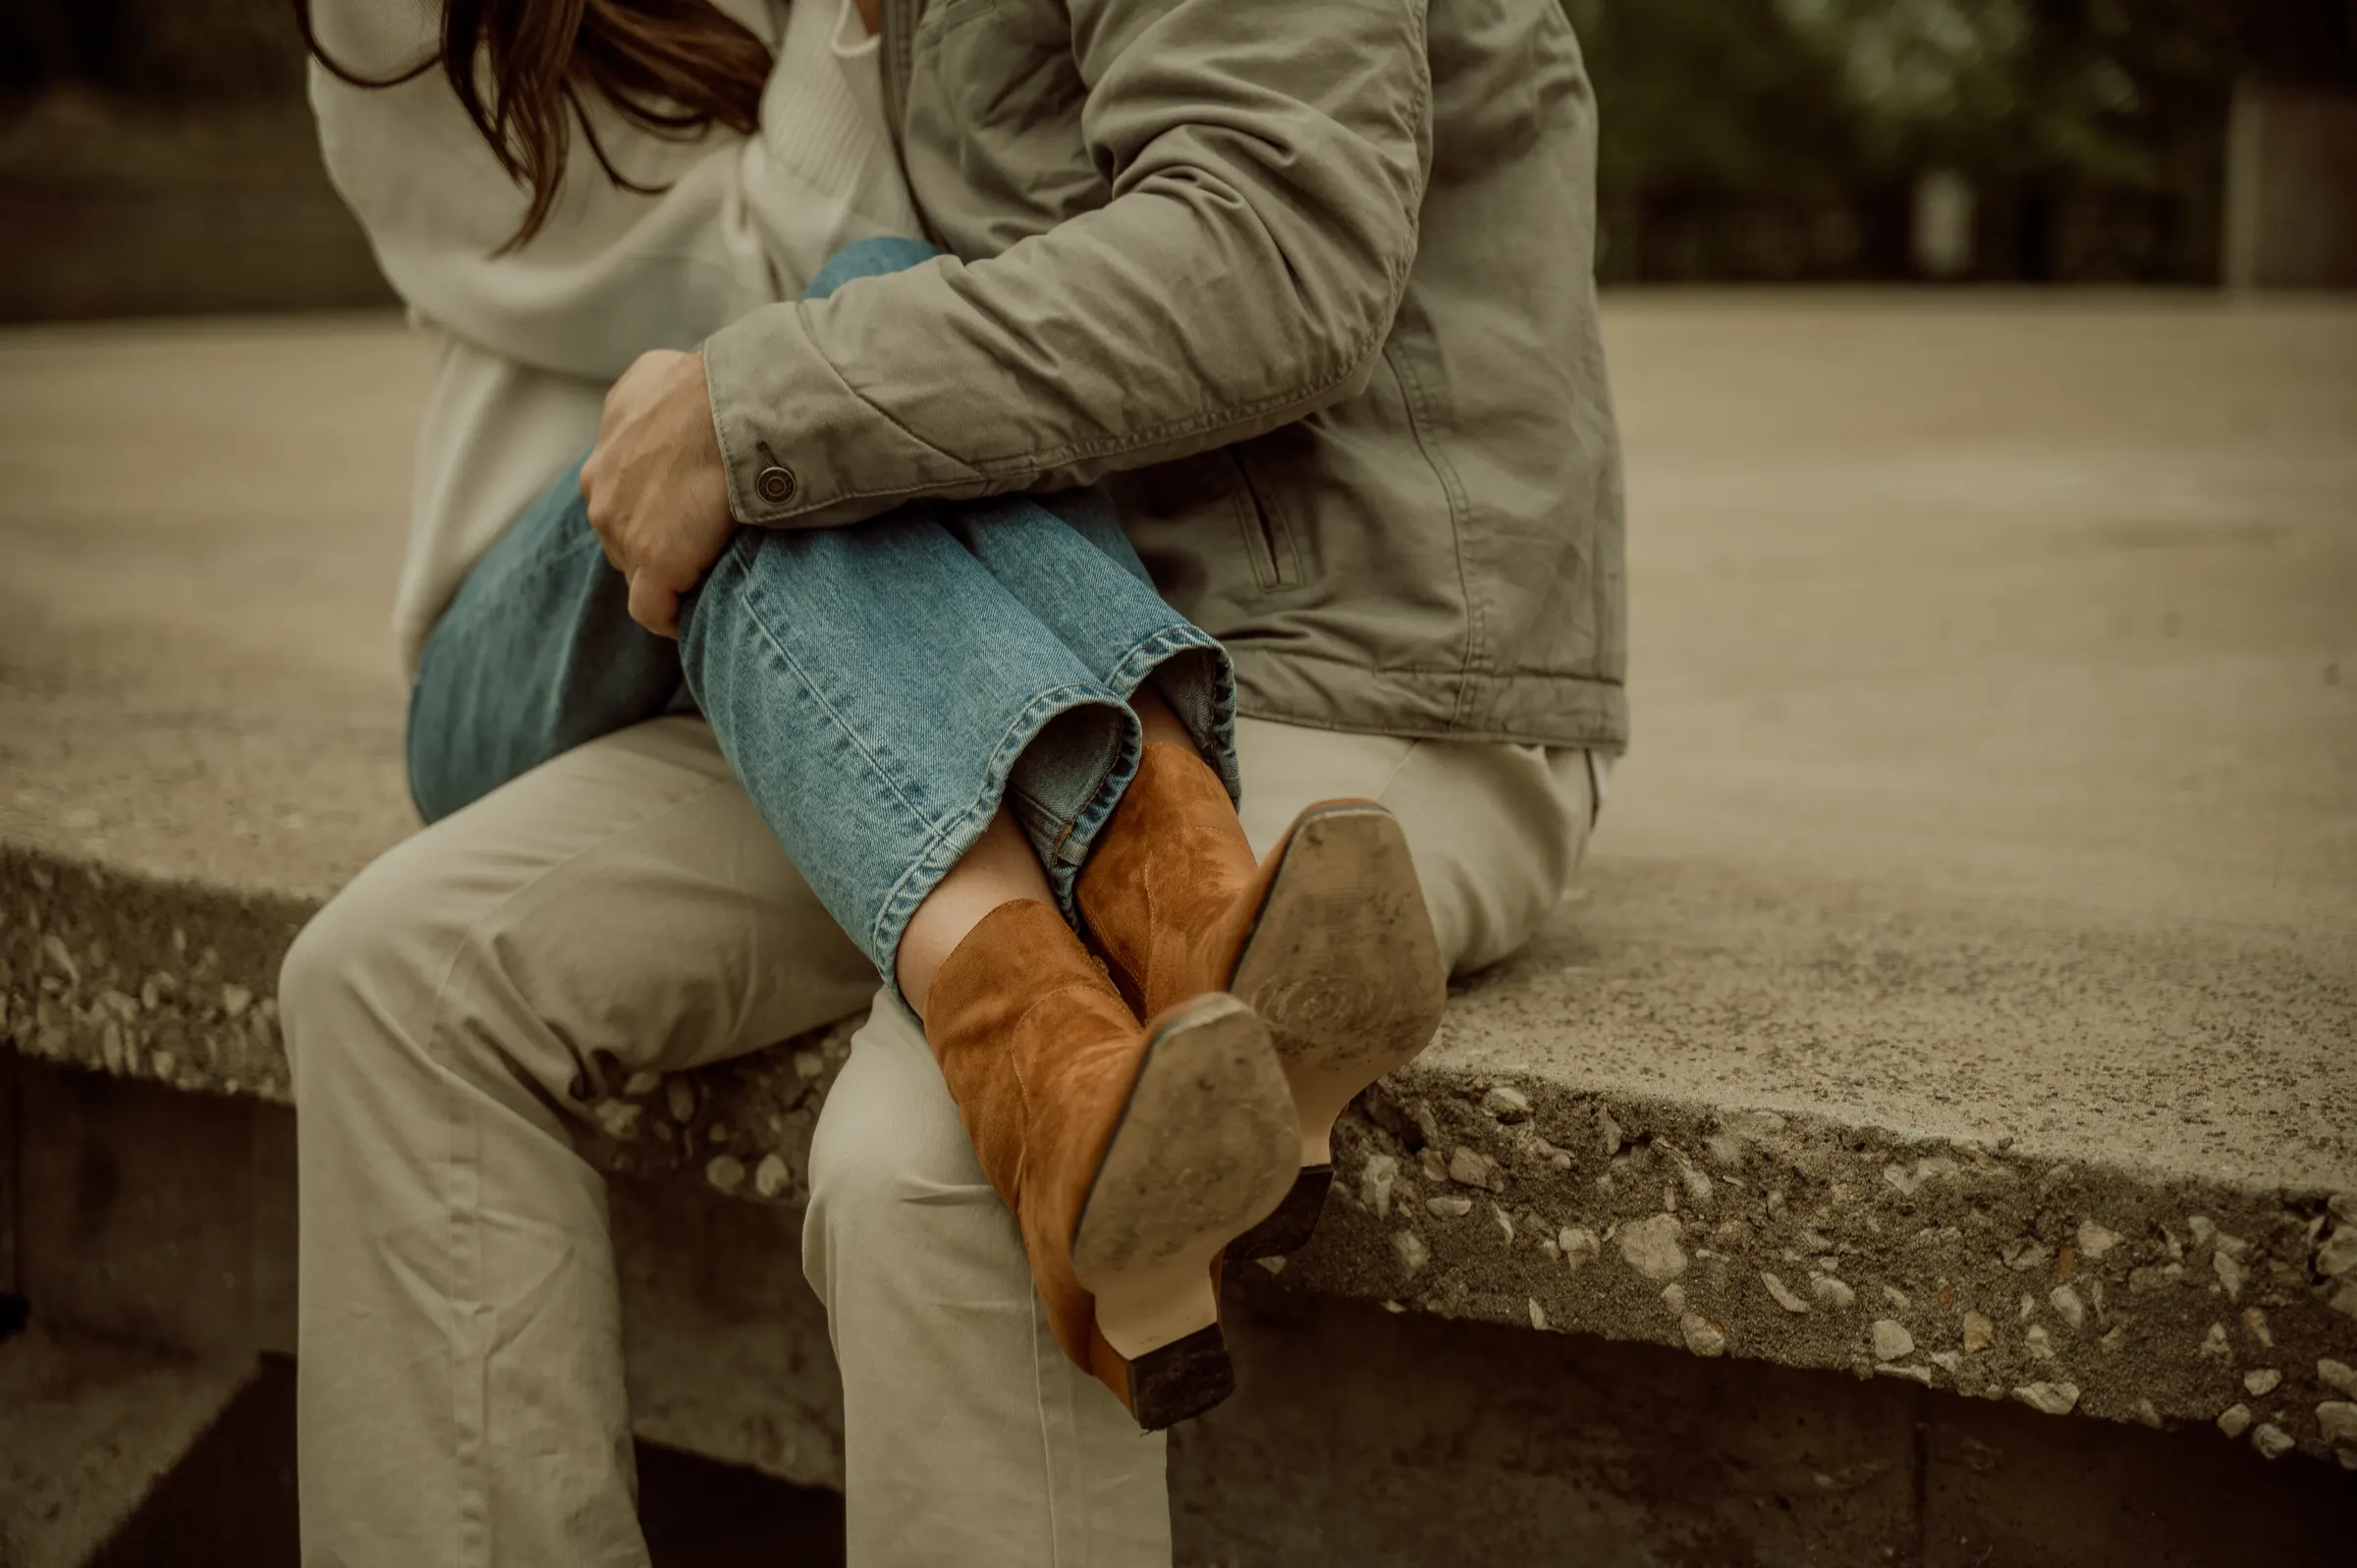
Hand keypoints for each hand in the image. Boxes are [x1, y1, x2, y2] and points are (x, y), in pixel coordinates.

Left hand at [580, 347, 735, 637]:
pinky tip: (693, 617)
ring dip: (666, 574)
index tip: (683, 512)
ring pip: (636, 569)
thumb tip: (665, 399)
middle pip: (622, 533)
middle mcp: (600, 489)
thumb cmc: (709, 384)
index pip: (619, 493)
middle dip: (655, 540)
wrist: (730, 409)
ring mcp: (623, 531)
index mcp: (604, 448)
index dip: (652, 507)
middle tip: (700, 542)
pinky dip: (671, 617)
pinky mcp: (654, 565)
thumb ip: (647, 396)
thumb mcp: (658, 372)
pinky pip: (653, 609)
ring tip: (704, 575)